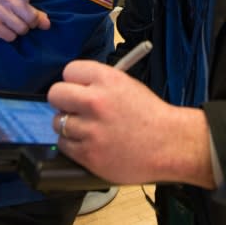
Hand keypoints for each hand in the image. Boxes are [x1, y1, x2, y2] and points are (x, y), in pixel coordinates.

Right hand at [0, 0, 50, 41]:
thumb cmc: (5, 9)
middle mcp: (8, 0)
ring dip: (19, 32)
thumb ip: (36, 14)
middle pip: (31, 18)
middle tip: (23, 22)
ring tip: (11, 26)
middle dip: (31, 25)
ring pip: (22, 29)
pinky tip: (3, 30)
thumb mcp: (19, 6)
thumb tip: (47, 24)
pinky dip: (9, 37)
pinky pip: (11, 37)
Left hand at [47, 60, 215, 187]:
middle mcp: (96, 102)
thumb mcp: (127, 84)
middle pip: (55, 94)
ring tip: (87, 129)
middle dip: (63, 101)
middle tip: (74, 107)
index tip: (76, 87)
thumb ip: (99, 82)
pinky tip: (90, 143)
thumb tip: (75, 84)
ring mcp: (90, 129)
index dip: (73, 80)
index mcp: (107, 80)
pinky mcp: (88, 154)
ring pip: (58, 122)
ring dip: (69, 125)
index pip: (69, 71)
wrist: (170, 145)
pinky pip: (64, 144)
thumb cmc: (151, 116)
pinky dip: (73, 145)